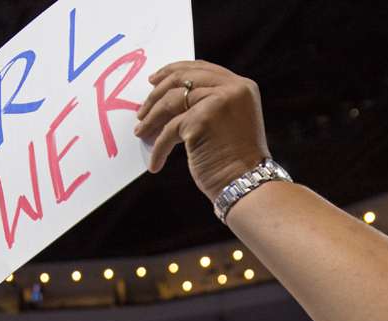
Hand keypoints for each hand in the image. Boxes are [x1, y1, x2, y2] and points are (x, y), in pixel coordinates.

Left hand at [134, 61, 269, 200]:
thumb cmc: (237, 160)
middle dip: (156, 94)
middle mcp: (232, 89)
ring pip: (171, 101)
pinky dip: (159, 148)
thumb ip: (210, 102)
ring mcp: (217, 102)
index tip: (154, 81)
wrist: (246, 184)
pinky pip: (169, 130)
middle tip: (141, 110)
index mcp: (241, 86)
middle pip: (182, 79)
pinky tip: (155, 163)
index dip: (174, 71)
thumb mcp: (229, 120)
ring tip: (142, 132)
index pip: (201, 68)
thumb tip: (169, 98)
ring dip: (151, 119)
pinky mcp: (200, 121)